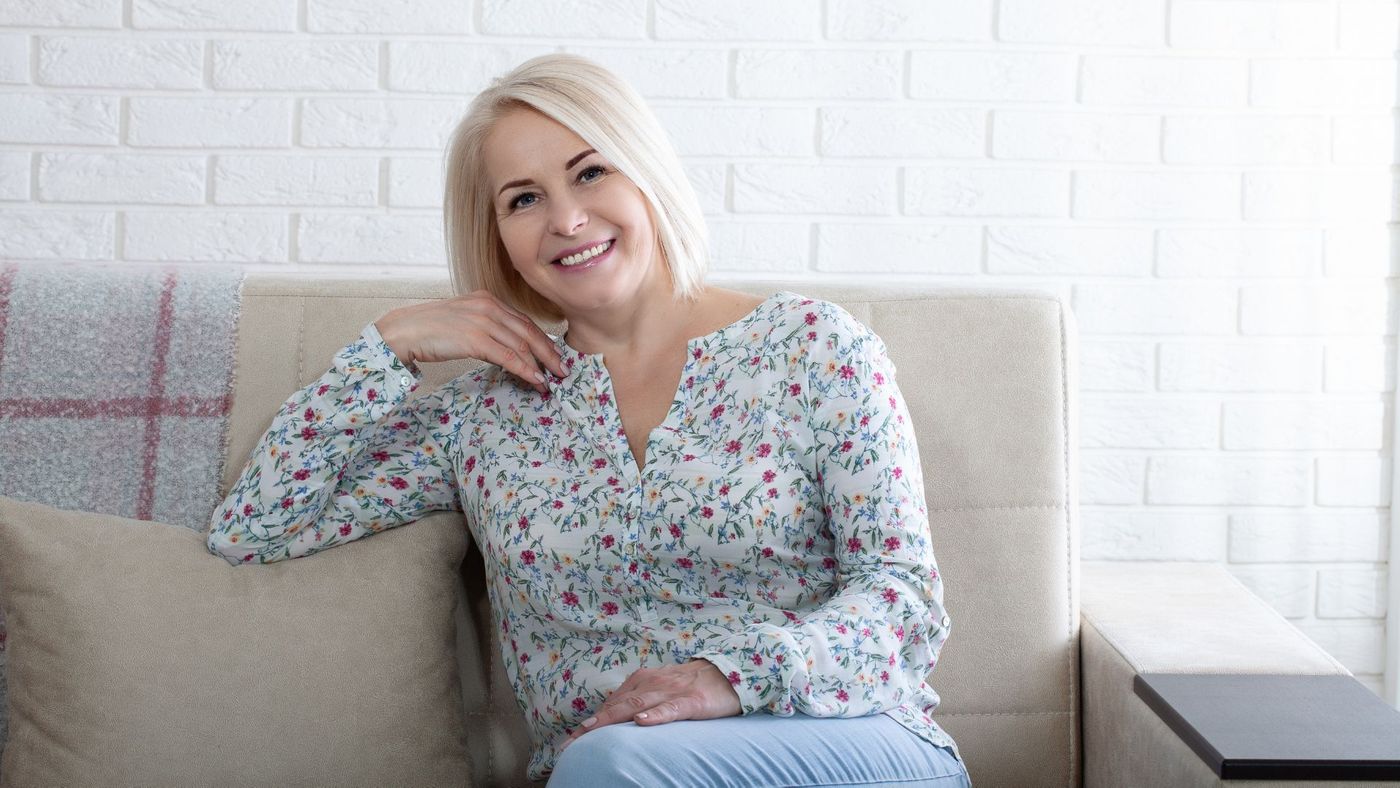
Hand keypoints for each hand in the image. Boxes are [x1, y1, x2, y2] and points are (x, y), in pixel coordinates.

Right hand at [374, 290, 568, 395]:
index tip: (555, 357)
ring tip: (551, 381)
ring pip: (521, 345)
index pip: (523, 321)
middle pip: (529, 332)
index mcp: (487, 299)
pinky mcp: (474, 338)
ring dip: (540, 366)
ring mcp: (482, 321)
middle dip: (550, 353)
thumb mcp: (463, 321)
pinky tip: (534, 380)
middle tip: (564, 371)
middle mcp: (488, 306)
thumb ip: (485, 328)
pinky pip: (507, 356)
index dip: (543, 341)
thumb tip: (506, 350)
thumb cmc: (430, 330)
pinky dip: (524, 369)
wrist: (403, 330)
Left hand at [562, 659, 740, 748]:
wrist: (729, 671)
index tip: (570, 740)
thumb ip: (639, 698)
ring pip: (636, 705)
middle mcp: (652, 684)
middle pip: (616, 706)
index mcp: (643, 681)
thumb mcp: (661, 688)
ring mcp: (671, 692)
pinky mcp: (691, 701)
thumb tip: (615, 716)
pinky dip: (655, 715)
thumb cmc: (692, 683)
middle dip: (591, 724)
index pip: (611, 704)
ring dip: (611, 718)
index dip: (590, 722)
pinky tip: (642, 722)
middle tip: (570, 743)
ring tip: (591, 730)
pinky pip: (670, 708)